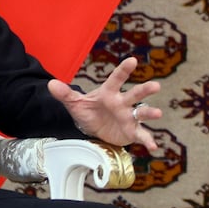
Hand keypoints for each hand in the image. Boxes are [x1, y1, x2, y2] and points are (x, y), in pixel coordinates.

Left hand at [47, 57, 161, 150]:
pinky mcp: (132, 130)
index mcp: (109, 93)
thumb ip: (65, 94)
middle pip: (135, 94)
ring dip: (150, 113)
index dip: (124, 70)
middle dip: (145, 90)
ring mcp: (129, 116)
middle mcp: (122, 102)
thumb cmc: (88, 111)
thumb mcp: (75, 104)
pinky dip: (148, 140)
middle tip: (155, 86)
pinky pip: (141, 134)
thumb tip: (51, 84)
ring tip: (157, 113)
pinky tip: (153, 146)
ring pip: (142, 113)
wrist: (94, 128)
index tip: (132, 61)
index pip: (116, 79)